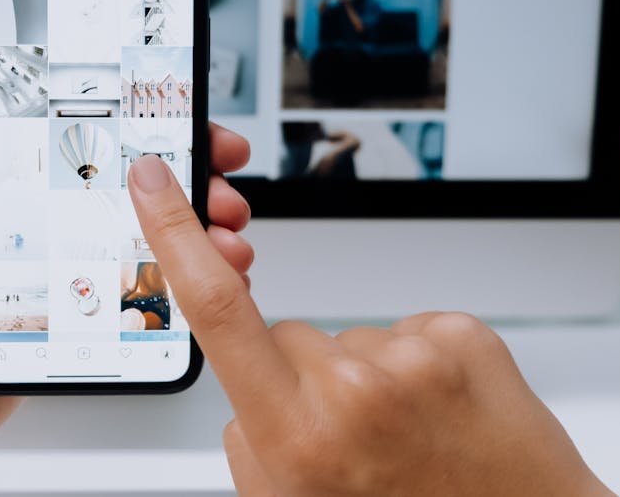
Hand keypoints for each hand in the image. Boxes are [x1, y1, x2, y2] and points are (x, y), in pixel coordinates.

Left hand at [0, 28, 256, 485]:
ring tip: (225, 245)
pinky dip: (171, 292)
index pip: (80, 138)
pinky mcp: (65, 326)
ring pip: (137, 244)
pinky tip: (200, 291)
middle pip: (124, 190)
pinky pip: (127, 300)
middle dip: (184, 185)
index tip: (185, 113)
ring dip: (190, 239)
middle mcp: (31, 227)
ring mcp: (53, 277)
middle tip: (224, 189)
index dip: (138, 123)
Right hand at [127, 156, 611, 496]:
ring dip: (365, 375)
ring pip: (349, 335)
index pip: (215, 308)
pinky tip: (440, 415)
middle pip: (286, 332)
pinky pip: (405, 329)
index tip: (154, 180)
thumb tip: (244, 380)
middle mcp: (354, 392)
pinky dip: (415, 365)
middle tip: (347, 437)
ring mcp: (415, 361)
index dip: (173, 232)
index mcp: (296, 437)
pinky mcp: (464, 338)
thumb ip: (249, 439)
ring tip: (406, 437)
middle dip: (298, 373)